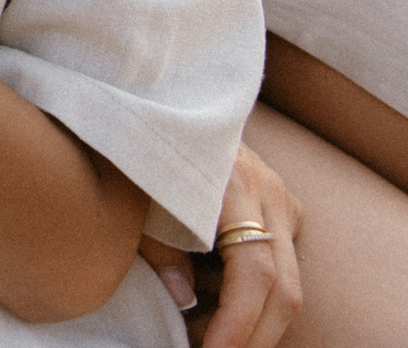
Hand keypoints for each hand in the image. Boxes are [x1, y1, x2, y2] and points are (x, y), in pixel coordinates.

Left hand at [140, 142, 301, 347]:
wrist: (158, 98)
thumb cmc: (136, 146)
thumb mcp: (135, 194)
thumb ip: (157, 245)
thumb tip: (184, 300)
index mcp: (234, 185)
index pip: (255, 273)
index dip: (237, 322)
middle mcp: (269, 193)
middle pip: (283, 289)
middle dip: (251, 336)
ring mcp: (280, 200)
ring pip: (287, 285)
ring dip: (250, 321)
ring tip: (199, 334)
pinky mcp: (279, 208)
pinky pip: (277, 267)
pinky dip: (248, 296)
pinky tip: (208, 305)